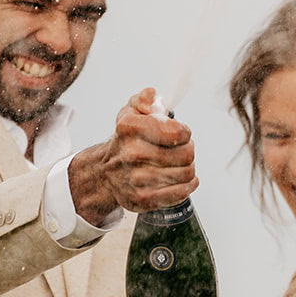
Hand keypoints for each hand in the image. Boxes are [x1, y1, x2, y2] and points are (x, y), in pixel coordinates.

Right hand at [70, 88, 196, 222]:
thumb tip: (152, 98)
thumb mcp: (132, 111)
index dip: (184, 132)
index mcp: (130, 128)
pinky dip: (188, 184)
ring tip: (177, 163)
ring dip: (188, 167)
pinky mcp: (144, 198)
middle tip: (180, 148)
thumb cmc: (126, 141)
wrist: (107, 173)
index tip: (180, 132)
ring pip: (187, 173)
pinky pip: (182, 192)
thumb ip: (146, 98)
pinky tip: (180, 178)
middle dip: (188, 149)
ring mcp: (137, 179)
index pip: (177, 132)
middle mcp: (131, 154)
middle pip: (186, 154)